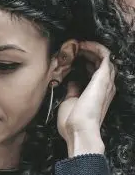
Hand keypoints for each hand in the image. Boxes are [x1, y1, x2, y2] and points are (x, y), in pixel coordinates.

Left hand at [57, 42, 115, 156]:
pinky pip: (105, 55)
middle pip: (100, 62)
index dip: (84, 61)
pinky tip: (83, 44)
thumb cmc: (72, 122)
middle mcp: (105, 86)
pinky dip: (95, 47)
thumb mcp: (70, 102)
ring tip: (78, 44)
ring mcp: (106, 81)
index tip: (71, 56)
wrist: (78, 130)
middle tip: (73, 47)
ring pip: (104, 57)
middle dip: (87, 52)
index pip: (94, 71)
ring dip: (91, 48)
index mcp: (97, 92)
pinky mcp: (103, 78)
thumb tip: (72, 82)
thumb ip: (73, 90)